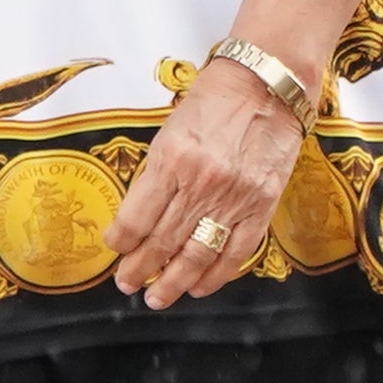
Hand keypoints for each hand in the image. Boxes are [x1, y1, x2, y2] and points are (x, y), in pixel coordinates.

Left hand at [107, 53, 303, 306]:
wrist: (267, 85)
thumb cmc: (214, 101)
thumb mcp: (171, 131)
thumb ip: (157, 174)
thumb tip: (138, 218)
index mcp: (172, 159)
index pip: (137, 217)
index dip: (121, 242)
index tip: (114, 251)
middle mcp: (201, 183)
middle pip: (163, 241)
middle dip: (141, 269)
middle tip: (127, 285)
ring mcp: (234, 198)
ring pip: (198, 254)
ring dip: (174, 282)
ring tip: (157, 298)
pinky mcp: (262, 206)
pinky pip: (236, 252)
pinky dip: (216, 276)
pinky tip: (198, 287)